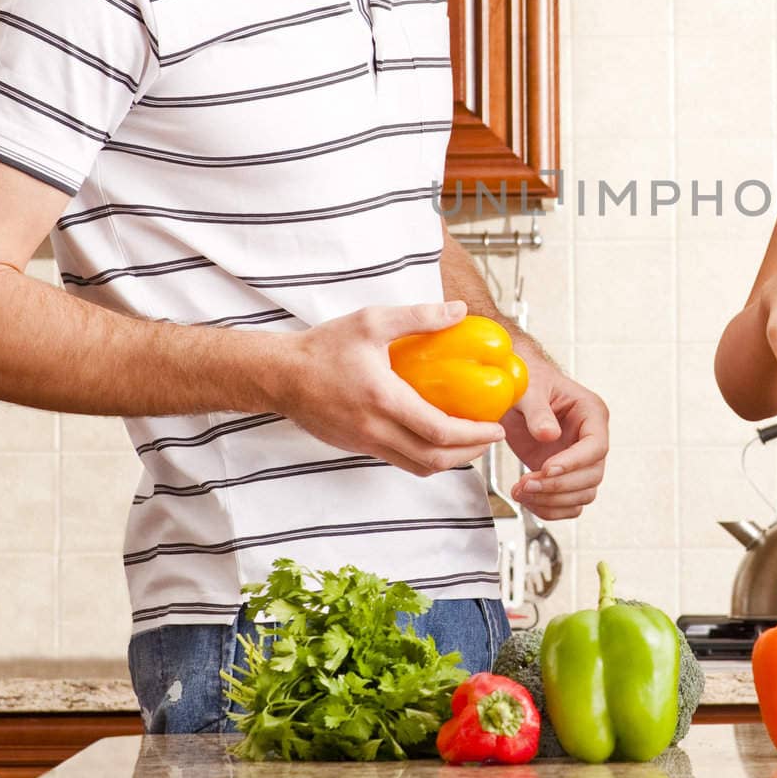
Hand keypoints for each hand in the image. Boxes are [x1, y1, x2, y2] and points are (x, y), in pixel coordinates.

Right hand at [276, 300, 505, 477]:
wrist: (279, 376)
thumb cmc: (324, 347)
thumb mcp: (371, 320)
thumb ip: (418, 316)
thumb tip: (459, 311)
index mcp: (382, 399)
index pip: (438, 431)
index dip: (474, 435)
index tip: (497, 427)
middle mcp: (375, 429)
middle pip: (434, 459)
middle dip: (471, 453)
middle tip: (492, 438)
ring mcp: (365, 443)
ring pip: (418, 466)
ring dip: (450, 460)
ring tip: (472, 441)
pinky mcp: (358, 447)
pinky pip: (401, 461)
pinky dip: (427, 456)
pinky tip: (439, 438)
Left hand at [502, 361, 608, 519]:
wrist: (515, 390)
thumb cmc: (528, 381)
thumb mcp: (529, 389)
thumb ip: (538, 411)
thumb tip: (549, 435)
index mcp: (591, 413)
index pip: (596, 446)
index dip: (573, 462)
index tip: (546, 468)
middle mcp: (591, 439)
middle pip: (591, 476)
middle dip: (558, 485)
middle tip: (526, 483)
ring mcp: (579, 460)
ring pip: (583, 494)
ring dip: (552, 500)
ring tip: (521, 491)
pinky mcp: (565, 475)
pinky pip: (570, 503)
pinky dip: (550, 508)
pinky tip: (528, 500)